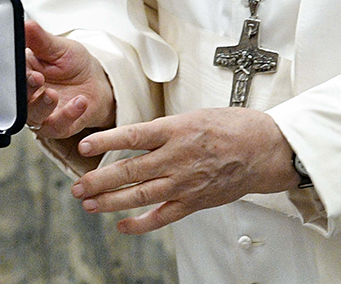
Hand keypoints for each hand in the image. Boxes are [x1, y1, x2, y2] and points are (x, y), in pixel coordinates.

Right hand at [23, 19, 115, 139]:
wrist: (97, 83)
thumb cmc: (74, 64)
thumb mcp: (58, 46)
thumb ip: (40, 39)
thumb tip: (26, 24)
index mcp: (23, 73)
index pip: (11, 75)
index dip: (14, 73)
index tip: (25, 66)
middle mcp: (28, 95)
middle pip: (17, 98)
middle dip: (26, 90)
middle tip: (36, 78)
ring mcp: (41, 112)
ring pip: (33, 116)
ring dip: (42, 105)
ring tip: (52, 94)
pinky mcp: (57, 126)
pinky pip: (57, 126)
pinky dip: (67, 115)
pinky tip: (78, 102)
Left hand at [70, 107, 300, 233]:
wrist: (264, 150)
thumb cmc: (232, 128)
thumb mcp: (193, 116)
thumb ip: (164, 130)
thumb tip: (136, 138)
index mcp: (176, 130)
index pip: (132, 136)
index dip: (105, 142)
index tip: (84, 146)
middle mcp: (177, 158)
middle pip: (129, 171)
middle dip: (98, 180)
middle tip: (77, 185)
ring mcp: (185, 183)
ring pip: (140, 195)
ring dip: (110, 202)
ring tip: (89, 204)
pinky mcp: (194, 202)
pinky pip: (162, 217)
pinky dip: (140, 224)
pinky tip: (122, 225)